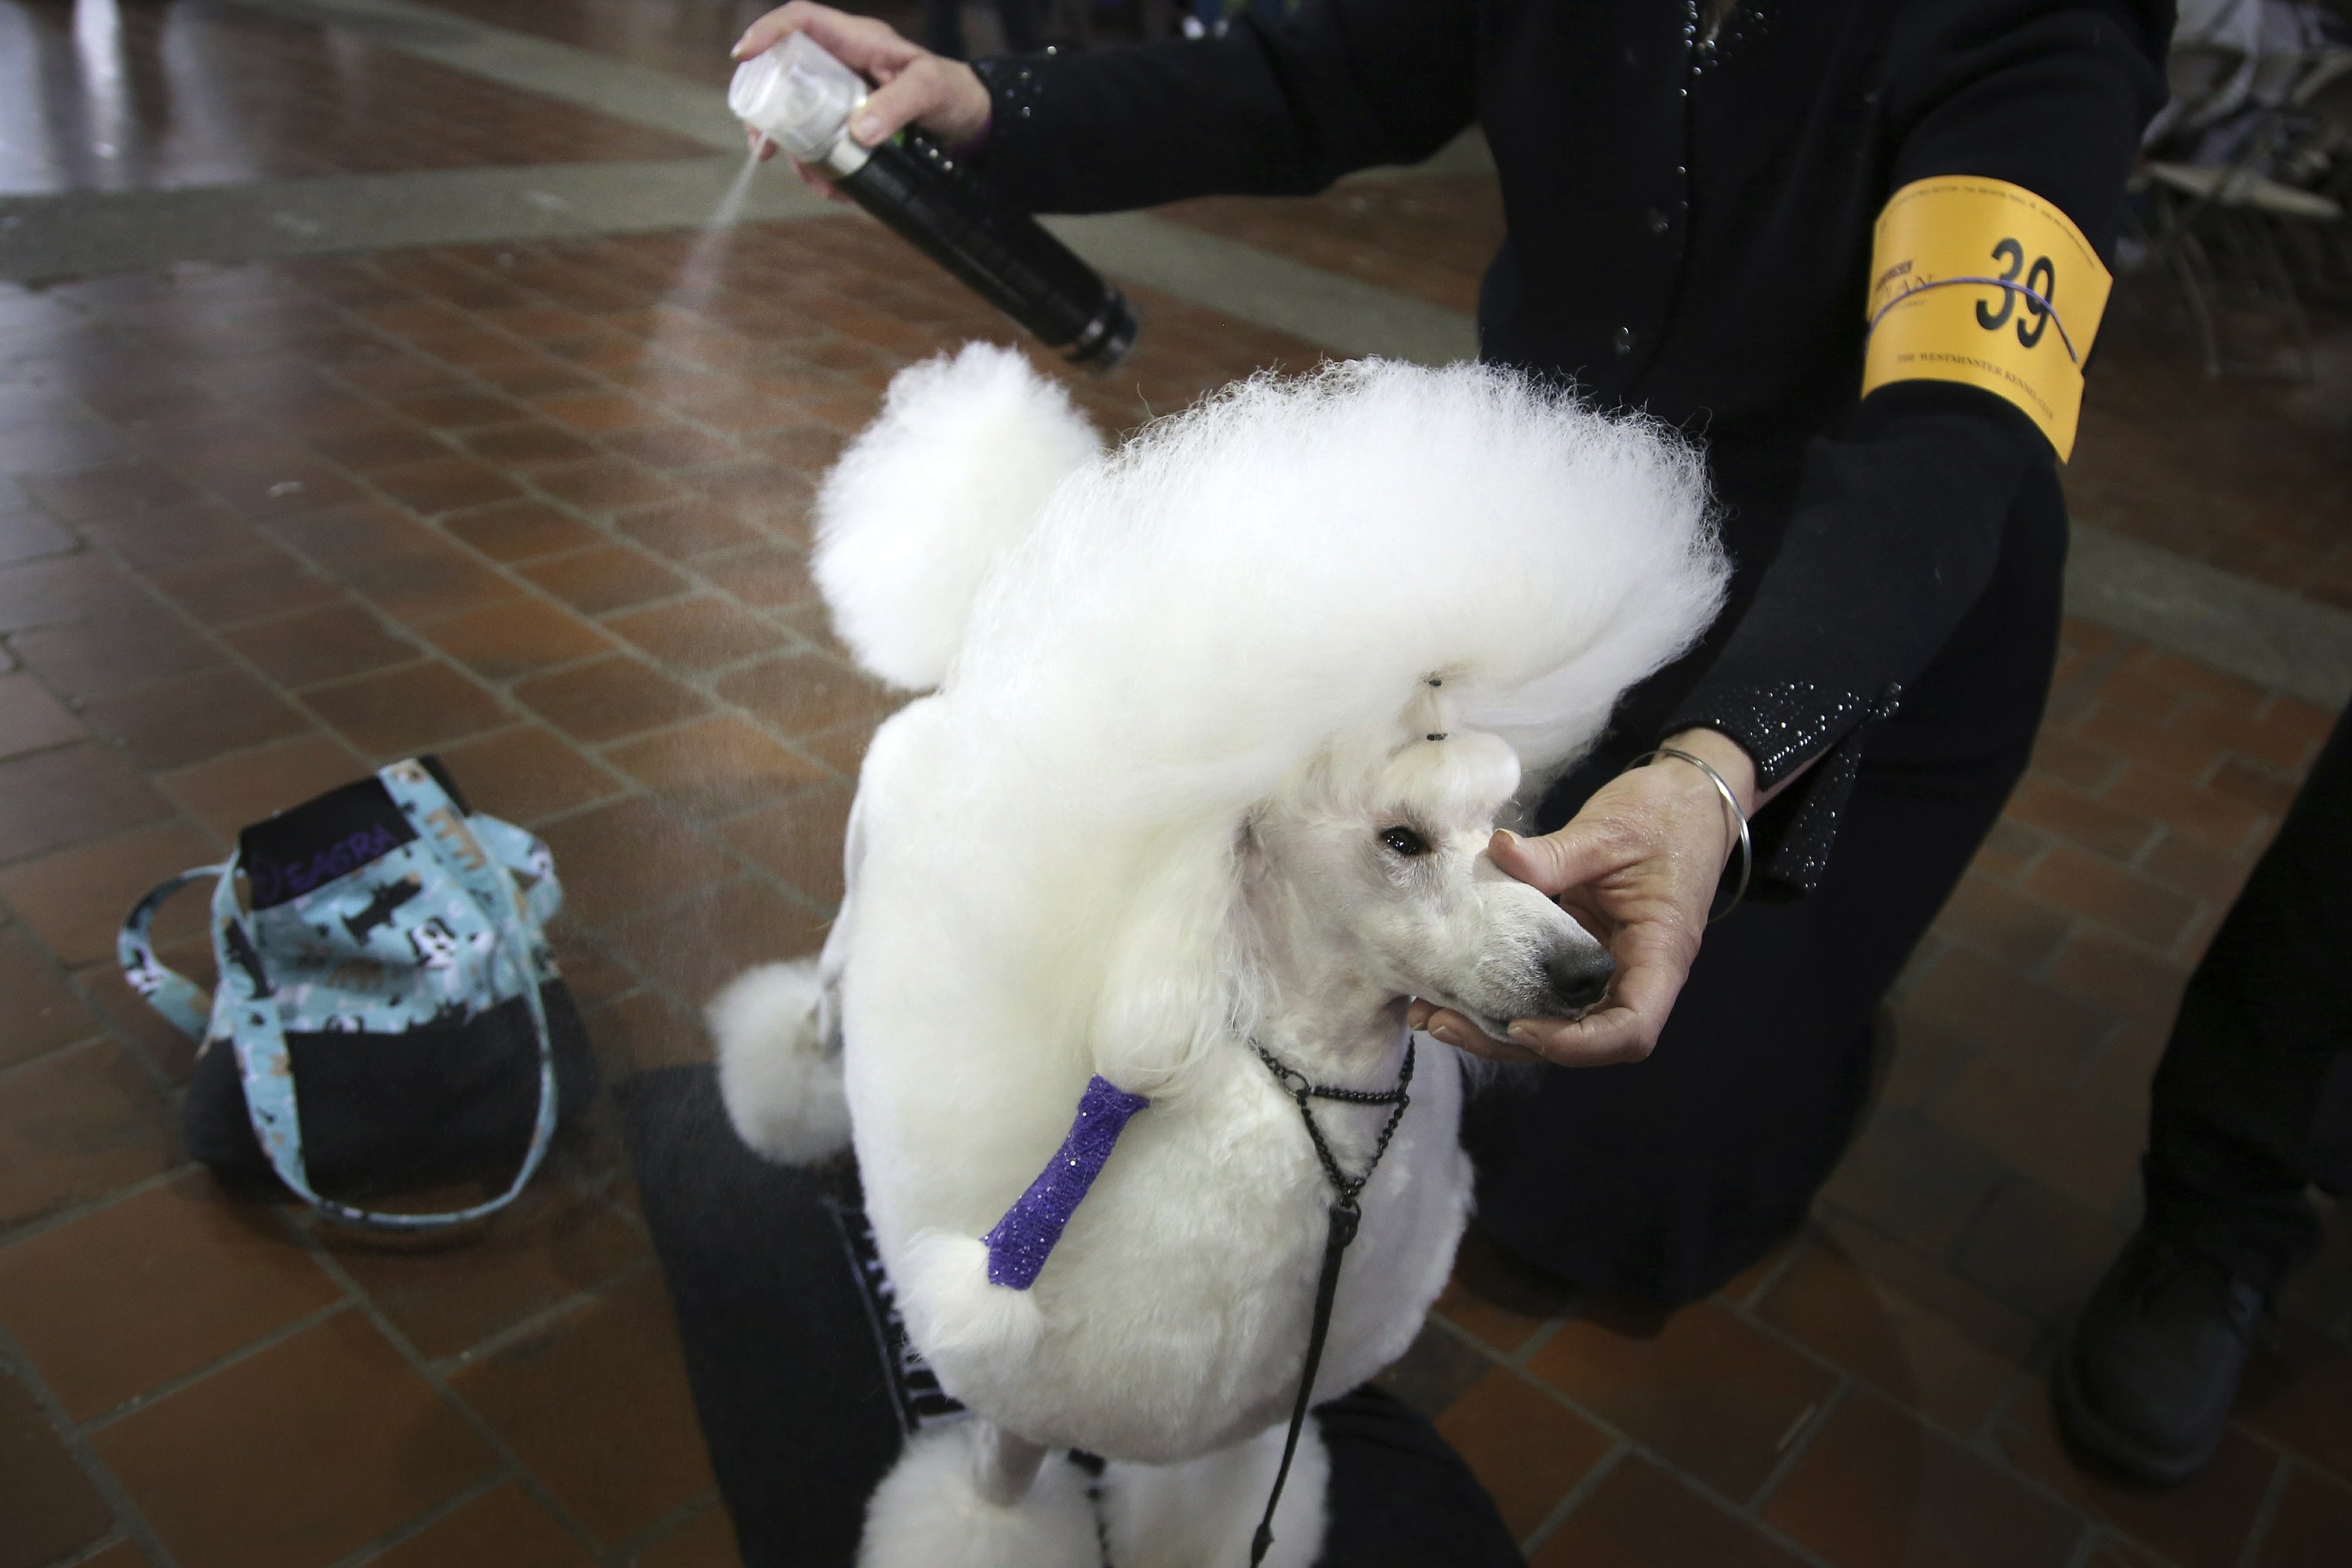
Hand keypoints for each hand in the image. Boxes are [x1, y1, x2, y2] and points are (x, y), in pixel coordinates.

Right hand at [733, 3, 991, 193]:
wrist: (967, 118)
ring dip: (791, 147)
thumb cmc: (952, 91)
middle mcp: (840, 62)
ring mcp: (839, 93)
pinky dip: (817, 164)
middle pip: (783, 71)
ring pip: (796, 112)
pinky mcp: (845, 121)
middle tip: (761, 144)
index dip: (769, 30)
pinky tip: (831, 187)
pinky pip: (818, 138)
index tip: (744, 54)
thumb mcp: (930, 90)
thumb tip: (858, 132)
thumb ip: (898, 105)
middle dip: (765, 108)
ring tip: (808, 179)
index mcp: (856, 40)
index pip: (801, 19)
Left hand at [1406, 728, 1757, 1067]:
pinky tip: (1456, 988)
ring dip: (1498, 1027)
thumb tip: (1501, 853)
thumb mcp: (1610, 829)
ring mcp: (1609, 968)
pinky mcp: (1583, 955)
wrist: (1688, 797)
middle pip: (1583, 1039)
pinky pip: (1547, 989)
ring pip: (1559, 1021)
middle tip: (1445, 1023)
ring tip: (1434, 1014)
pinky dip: (1505, 995)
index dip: (1577, 1043)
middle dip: (1513, 1042)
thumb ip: (1557, 852)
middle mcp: (1637, 974)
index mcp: (1660, 953)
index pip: (1631, 1029)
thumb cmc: (1665, 814)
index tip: (1519, 1025)